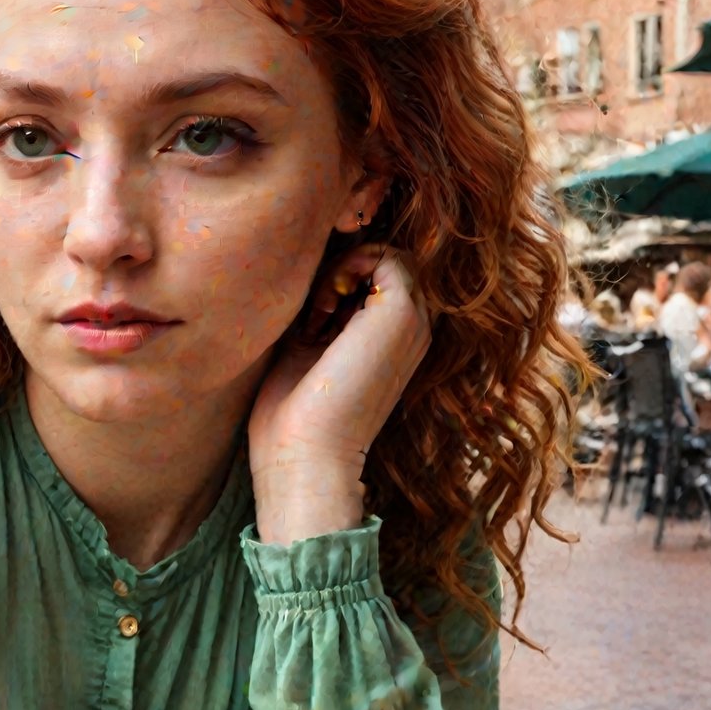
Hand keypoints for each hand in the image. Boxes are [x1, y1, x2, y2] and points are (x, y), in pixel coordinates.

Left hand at [249, 245, 430, 544]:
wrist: (304, 454)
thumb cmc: (295, 414)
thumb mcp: (308, 347)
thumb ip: (322, 309)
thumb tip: (312, 263)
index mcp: (396, 341)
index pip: (381, 278)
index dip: (341, 281)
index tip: (310, 318)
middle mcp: (415, 330)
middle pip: (387, 263)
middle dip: (343, 271)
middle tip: (311, 314)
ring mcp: (414, 321)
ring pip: (388, 255)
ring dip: (343, 268)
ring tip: (315, 313)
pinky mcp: (402, 312)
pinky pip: (384, 255)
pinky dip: (345, 267)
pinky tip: (321, 307)